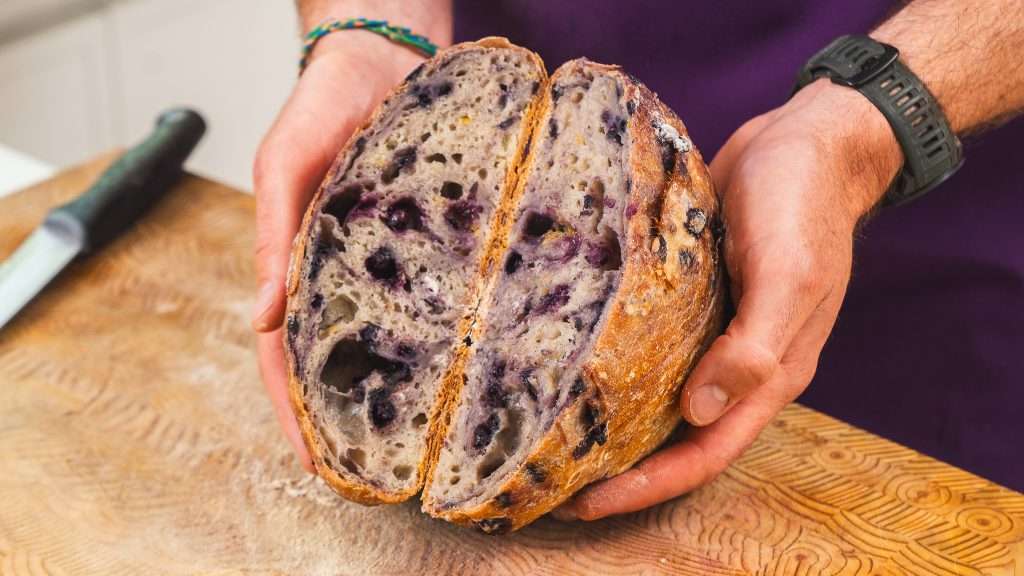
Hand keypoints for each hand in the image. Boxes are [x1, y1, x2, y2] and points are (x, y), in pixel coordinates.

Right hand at [251, 33, 425, 470]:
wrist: (380, 60)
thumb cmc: (320, 108)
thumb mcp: (282, 169)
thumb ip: (273, 238)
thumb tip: (261, 316)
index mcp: (298, 265)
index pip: (285, 354)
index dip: (294, 410)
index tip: (312, 460)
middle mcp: (345, 272)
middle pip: (340, 358)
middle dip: (346, 415)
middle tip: (371, 468)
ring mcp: (390, 262)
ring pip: (389, 335)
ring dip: (393, 385)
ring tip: (413, 436)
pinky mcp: (431, 242)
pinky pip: (434, 295)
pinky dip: (436, 333)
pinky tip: (457, 365)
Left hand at [556, 79, 903, 518]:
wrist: (804, 141)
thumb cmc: (802, 203)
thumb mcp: (789, 273)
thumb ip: (755, 346)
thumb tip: (700, 412)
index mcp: (771, 373)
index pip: (706, 453)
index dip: (650, 485)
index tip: (588, 503)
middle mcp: (739, 362)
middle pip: (677, 437)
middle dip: (623, 468)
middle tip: (555, 481)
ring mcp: (714, 330)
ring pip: (660, 396)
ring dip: (616, 423)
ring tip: (556, 438)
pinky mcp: (690, 297)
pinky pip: (651, 346)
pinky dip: (617, 365)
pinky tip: (572, 365)